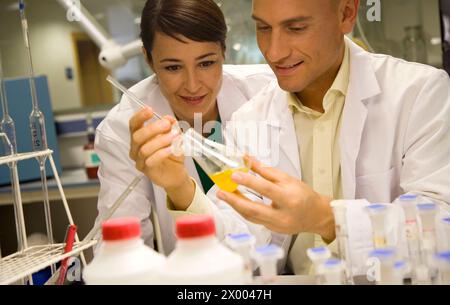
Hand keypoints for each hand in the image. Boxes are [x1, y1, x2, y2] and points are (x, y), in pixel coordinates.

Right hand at [129, 108, 193, 208]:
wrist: (176, 173)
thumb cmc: (171, 154)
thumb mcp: (174, 136)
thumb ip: (171, 126)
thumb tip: (169, 118)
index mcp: (139, 137)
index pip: (133, 125)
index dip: (140, 116)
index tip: (149, 109)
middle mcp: (136, 148)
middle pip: (137, 136)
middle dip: (152, 128)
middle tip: (167, 124)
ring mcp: (139, 160)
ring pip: (144, 149)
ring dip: (160, 141)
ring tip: (174, 137)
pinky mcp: (146, 171)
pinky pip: (151, 161)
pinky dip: (162, 153)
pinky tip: (172, 149)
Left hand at [216, 157, 334, 240]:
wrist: (316, 216)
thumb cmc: (304, 195)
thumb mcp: (288, 179)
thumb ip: (266, 171)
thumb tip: (248, 159)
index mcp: (289, 199)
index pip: (266, 189)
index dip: (249, 182)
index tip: (235, 175)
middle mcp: (283, 215)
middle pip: (254, 209)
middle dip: (235, 200)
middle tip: (221, 191)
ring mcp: (277, 225)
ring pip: (251, 217)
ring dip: (235, 205)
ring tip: (224, 195)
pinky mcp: (272, 230)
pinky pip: (254, 220)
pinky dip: (243, 210)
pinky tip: (235, 202)